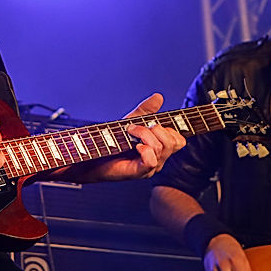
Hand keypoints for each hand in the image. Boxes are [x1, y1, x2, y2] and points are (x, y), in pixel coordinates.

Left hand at [68, 93, 186, 181]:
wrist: (91, 154)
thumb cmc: (110, 140)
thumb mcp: (131, 120)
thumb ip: (146, 110)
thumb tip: (159, 97)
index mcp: (159, 148)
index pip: (179, 140)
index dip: (172, 129)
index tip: (154, 123)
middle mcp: (158, 159)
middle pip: (174, 143)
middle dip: (157, 129)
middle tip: (137, 127)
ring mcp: (149, 168)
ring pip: (162, 148)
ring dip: (145, 134)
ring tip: (129, 132)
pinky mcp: (139, 173)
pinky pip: (152, 160)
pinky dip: (145, 150)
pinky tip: (135, 146)